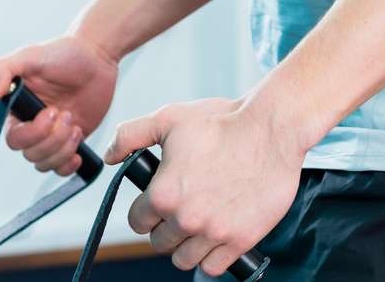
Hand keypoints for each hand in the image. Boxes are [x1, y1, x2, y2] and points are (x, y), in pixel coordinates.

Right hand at [0, 33, 118, 176]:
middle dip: (52, 139)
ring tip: (75, 125)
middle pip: (30, 154)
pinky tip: (78, 152)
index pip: (14, 139)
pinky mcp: (70, 140)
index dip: (33, 132)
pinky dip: (68, 165)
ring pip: (45, 163)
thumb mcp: (30, 55)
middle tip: (68, 114)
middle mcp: (32, 126)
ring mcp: (52, 135)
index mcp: (18, 110)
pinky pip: (61, 167)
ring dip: (63, 149)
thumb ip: (4, 69)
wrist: (96, 56)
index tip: (52, 110)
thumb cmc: (62, 53)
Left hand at [102, 97, 304, 275]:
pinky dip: (212, 256)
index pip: (137, 222)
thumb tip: (111, 156)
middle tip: (185, 208)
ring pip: (183, 259)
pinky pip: (213, 267)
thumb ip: (131, 135)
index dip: (147, 210)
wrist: (273, 128)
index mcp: (163, 193)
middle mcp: (185, 218)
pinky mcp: (241, 240)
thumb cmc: (226, 121)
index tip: (161, 201)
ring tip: (200, 223)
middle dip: (168, 226)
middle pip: (159, 243)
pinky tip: (218, 235)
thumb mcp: (171, 117)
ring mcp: (214, 232)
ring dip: (188, 244)